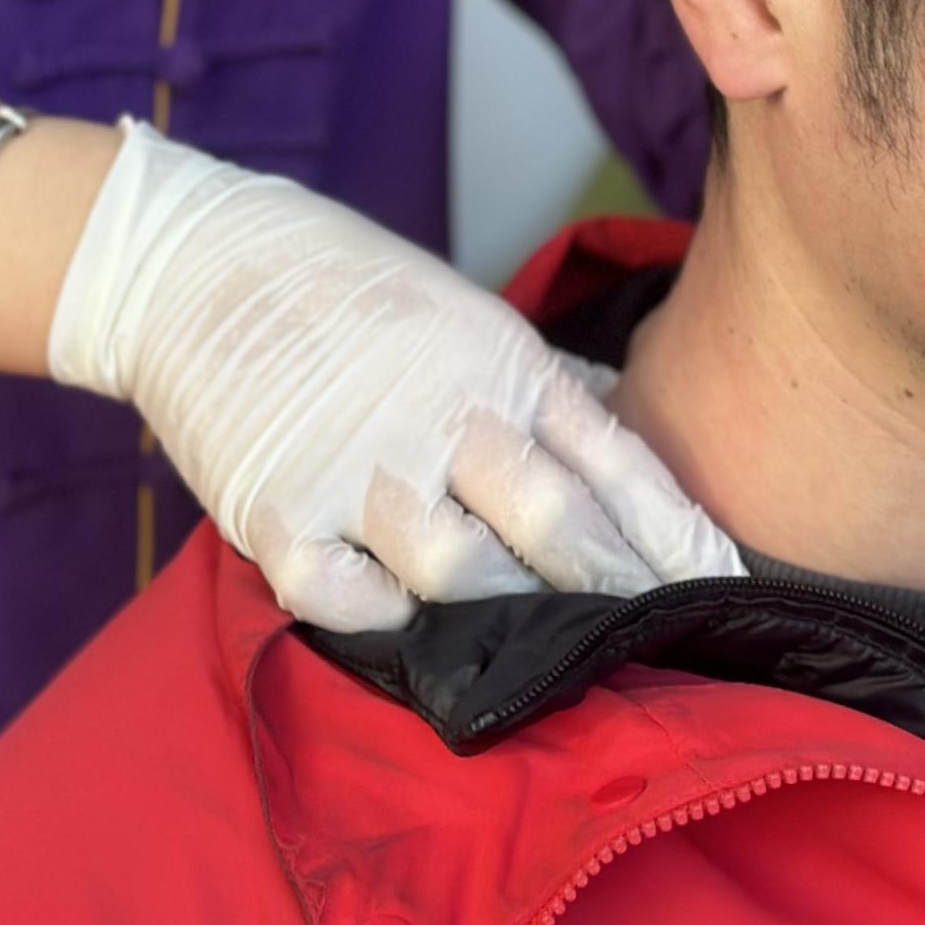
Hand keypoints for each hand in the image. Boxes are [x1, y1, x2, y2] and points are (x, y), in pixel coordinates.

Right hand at [47, 119, 739, 630]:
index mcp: (499, 364)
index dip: (675, 534)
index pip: (614, 460)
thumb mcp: (468, 313)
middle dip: (618, 595)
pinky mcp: (276, 511)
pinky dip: (383, 624)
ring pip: (462, 571)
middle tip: (665, 644)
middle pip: (557, 526)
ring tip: (555, 661)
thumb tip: (625, 432)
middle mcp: (443, 416)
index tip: (726, 588)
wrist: (198, 264)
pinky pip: (344, 596)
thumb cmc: (347, 288)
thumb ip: (545, 384)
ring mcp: (359, 468)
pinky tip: (413, 635)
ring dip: (512, 621)